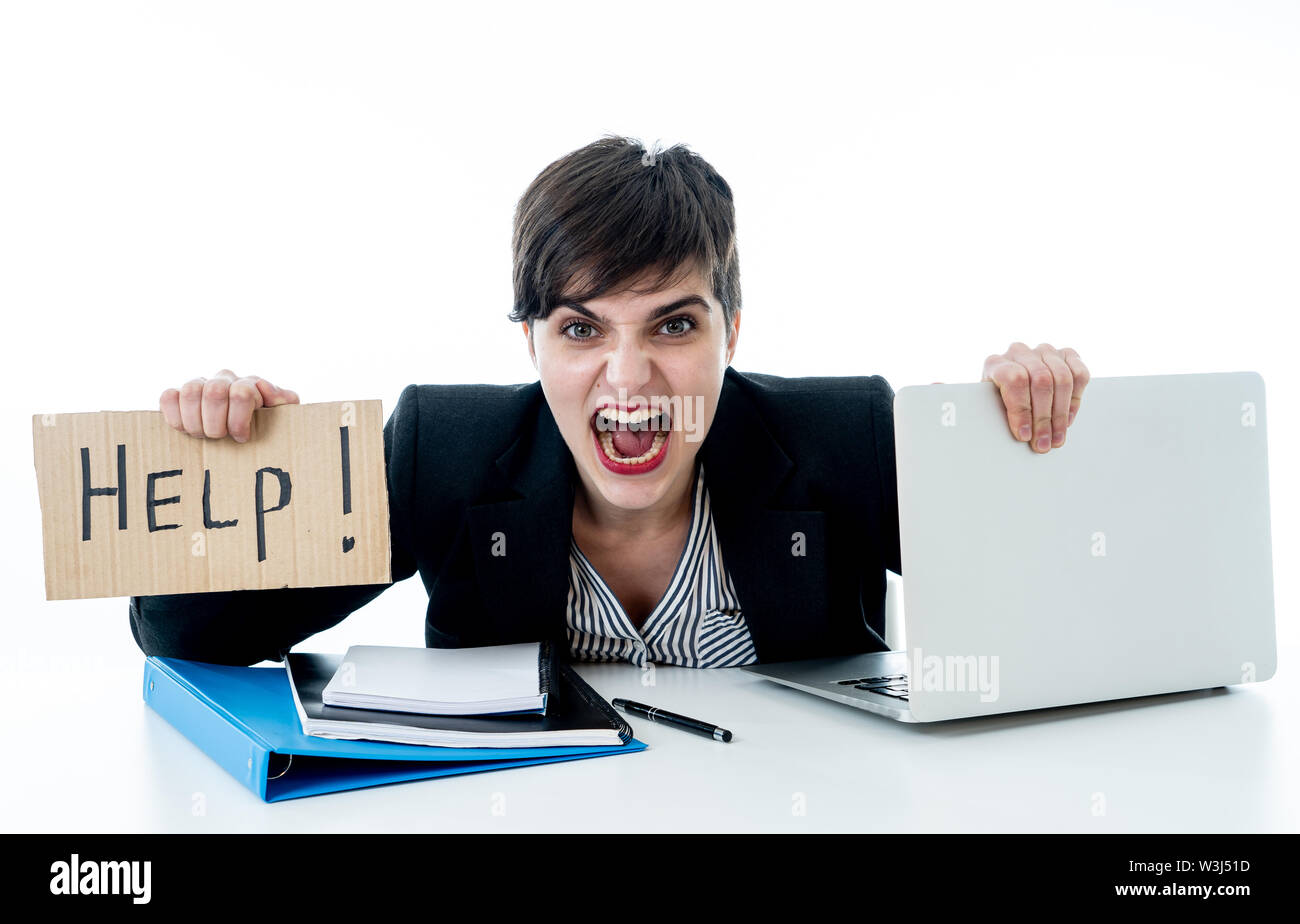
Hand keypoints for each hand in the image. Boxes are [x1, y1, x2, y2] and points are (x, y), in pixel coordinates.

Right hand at [159, 369, 299, 442]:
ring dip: (195, 421)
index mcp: (249, 383)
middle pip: (214, 392)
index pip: (242, 393)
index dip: (239, 420)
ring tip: (203, 435)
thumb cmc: (266, 425)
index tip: (241, 437)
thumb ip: (283, 400)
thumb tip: (262, 387)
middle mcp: (224, 380)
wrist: (248, 428)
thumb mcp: (284, 416)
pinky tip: (185, 429)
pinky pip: (168, 397)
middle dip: (216, 423)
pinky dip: (174, 416)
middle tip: (220, 437)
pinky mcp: (178, 395)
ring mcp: (200, 385)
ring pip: (190, 392)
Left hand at [981, 343, 1088, 452]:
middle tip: (1043, 443)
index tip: (1024, 435)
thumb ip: (999, 416)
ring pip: (1063, 379)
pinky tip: (1068, 418)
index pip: (1015, 380)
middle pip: (1042, 381)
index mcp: (996, 362)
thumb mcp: (989, 408)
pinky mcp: (1066, 355)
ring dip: (1061, 414)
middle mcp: (1020, 352)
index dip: (1021, 410)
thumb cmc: (996, 401)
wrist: (1007, 386)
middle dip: (1044, 419)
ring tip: (1056, 437)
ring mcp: (1044, 351)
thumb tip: (1022, 436)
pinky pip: (1080, 374)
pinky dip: (1075, 400)